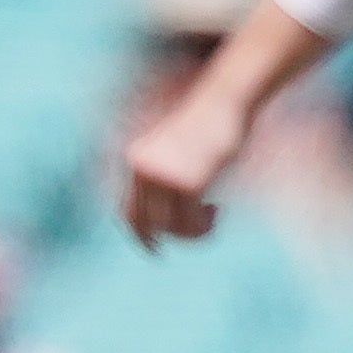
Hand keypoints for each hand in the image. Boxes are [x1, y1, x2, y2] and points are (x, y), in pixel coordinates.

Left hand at [120, 89, 251, 247]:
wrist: (224, 102)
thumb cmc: (206, 126)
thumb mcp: (176, 153)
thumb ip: (164, 180)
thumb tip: (164, 222)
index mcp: (136, 160)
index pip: (128, 212)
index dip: (141, 236)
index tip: (156, 249)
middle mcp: (144, 169)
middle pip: (150, 225)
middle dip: (176, 235)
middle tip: (202, 230)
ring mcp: (164, 176)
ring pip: (172, 228)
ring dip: (195, 231)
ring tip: (212, 216)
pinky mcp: (187, 182)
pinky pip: (192, 221)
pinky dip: (205, 224)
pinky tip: (217, 209)